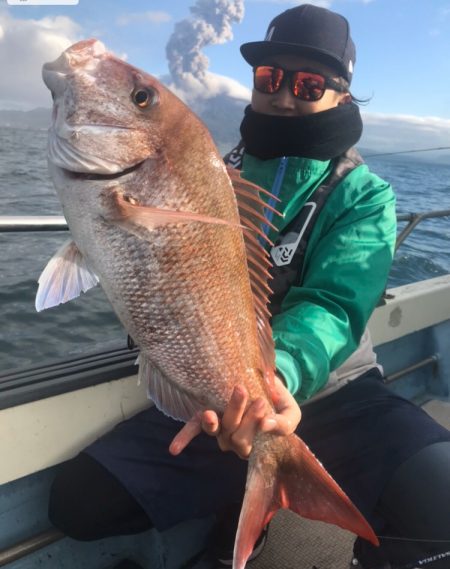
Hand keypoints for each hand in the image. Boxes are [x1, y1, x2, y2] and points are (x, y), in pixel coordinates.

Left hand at [169, 376, 300, 458]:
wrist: (267, 385)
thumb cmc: (279, 404)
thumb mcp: (290, 414)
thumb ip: (283, 424)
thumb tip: (266, 426)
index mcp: (254, 444)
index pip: (249, 444)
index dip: (253, 424)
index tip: (263, 403)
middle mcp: (234, 440)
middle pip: (233, 436)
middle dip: (242, 414)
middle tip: (253, 394)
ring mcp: (220, 428)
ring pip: (217, 428)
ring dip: (218, 419)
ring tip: (219, 407)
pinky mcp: (207, 415)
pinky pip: (194, 428)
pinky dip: (184, 438)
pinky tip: (174, 449)